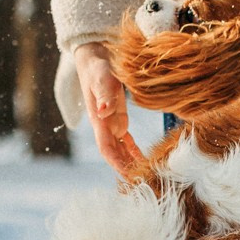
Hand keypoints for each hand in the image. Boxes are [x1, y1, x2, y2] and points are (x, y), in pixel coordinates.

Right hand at [74, 42, 142, 173]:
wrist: (94, 57)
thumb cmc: (98, 67)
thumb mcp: (102, 77)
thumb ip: (104, 94)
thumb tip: (103, 111)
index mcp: (99, 119)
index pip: (106, 148)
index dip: (116, 163)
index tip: (128, 175)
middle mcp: (104, 125)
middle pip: (113, 153)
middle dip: (125, 168)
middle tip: (143, 182)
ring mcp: (111, 122)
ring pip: (120, 149)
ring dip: (129, 162)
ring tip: (145, 174)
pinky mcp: (117, 117)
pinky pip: (125, 139)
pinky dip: (133, 150)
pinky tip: (143, 158)